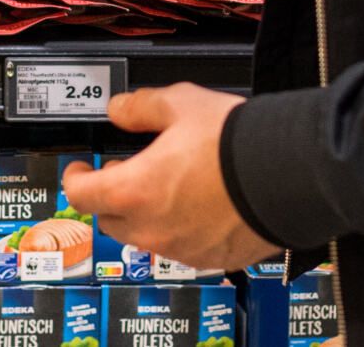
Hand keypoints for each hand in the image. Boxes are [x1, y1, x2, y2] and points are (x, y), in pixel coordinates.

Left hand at [59, 84, 279, 273]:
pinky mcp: (209, 259)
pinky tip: (200, 204)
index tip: (79, 169)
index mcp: (133, 190)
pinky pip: (180, 246)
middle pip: (109, 218)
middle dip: (111, 195)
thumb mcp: (181, 104)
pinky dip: (179, 228)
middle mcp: (151, 227)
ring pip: (144, 235)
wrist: (288, 175)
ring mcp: (180, 248)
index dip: (74, 177)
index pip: (80, 194)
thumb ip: (141, 107)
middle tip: (127, 172)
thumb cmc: (235, 143)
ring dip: (145, 213)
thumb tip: (120, 109)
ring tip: (170, 184)